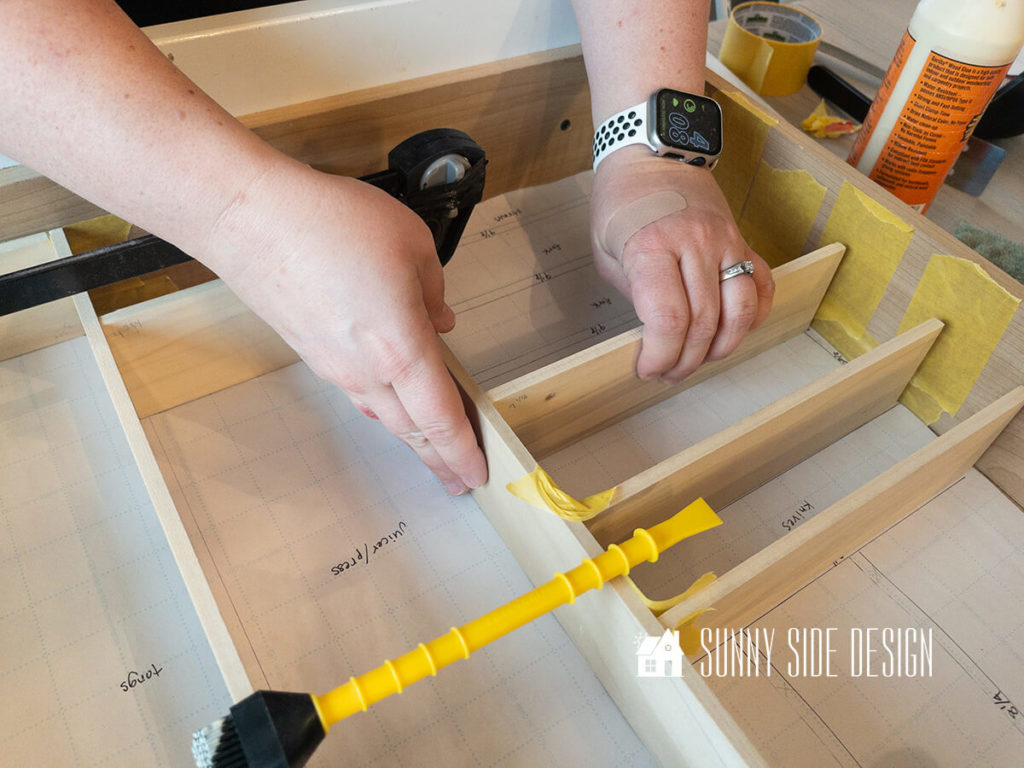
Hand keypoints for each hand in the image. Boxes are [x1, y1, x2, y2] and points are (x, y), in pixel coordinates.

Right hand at [203, 161, 487, 494]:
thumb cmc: (330, 225)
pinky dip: (385, 407)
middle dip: (441, 458)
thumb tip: (439, 320)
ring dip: (413, 436)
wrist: (249, 221)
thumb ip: (434, 291)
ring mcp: (336, 368)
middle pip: (413, 430)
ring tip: (431, 449)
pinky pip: (360, 393)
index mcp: (402, 349)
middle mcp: (368, 372)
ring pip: (385, 415)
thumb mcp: (413, 244)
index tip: (478, 473)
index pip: (442, 419)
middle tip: (459, 479)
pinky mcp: (313, 354)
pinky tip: (392, 402)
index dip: (463, 451)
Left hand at [590, 146, 774, 382]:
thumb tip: (653, 338)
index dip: (660, 354)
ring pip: (738, 312)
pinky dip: (753, 318)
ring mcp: (724, 242)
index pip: (668, 318)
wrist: (653, 152)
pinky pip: (761, 287)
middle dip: (684, 361)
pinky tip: (733, 331)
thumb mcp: (605, 249)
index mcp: (651, 246)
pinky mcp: (742, 241)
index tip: (647, 369)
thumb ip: (631, 293)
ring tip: (698, 360)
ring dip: (720, 348)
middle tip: (667, 373)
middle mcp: (694, 244)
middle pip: (702, 323)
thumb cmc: (621, 203)